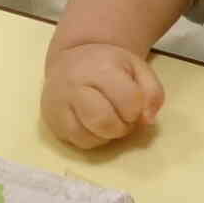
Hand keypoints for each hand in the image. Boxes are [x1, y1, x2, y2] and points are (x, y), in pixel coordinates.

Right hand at [41, 42, 163, 148]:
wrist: (72, 60)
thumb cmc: (109, 66)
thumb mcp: (138, 69)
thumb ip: (152, 92)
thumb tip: (148, 120)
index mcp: (100, 68)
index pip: (128, 101)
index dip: (137, 109)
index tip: (134, 104)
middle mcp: (74, 85)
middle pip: (104, 122)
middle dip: (122, 127)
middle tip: (124, 117)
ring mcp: (59, 104)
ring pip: (88, 136)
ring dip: (107, 135)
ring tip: (110, 120)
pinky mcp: (51, 120)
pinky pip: (77, 142)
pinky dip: (93, 139)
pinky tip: (95, 125)